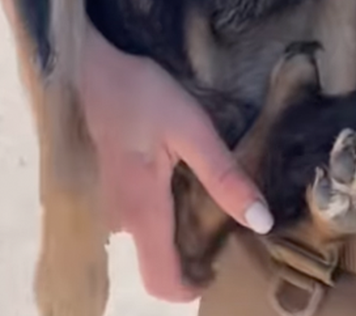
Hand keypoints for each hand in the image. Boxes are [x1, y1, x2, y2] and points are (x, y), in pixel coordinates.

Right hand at [78, 25, 272, 301]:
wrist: (93, 67)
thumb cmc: (143, 95)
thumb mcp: (194, 129)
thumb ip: (225, 177)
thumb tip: (262, 222)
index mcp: (143, 211)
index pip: (162, 280)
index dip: (192, 287)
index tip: (222, 266)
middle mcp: (122, 218)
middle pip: (158, 263)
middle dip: (193, 257)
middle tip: (228, 223)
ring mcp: (112, 203)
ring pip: (150, 240)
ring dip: (181, 232)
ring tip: (213, 197)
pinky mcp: (112, 186)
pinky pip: (142, 217)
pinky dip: (167, 212)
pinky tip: (187, 179)